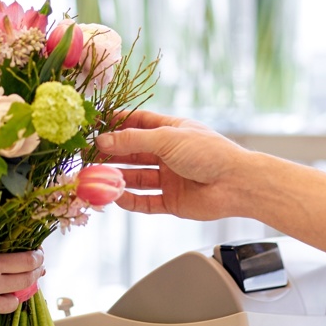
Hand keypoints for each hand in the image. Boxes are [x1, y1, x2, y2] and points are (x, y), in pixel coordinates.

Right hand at [96, 108, 249, 221]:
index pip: (138, 123)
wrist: (237, 184)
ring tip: (97, 178)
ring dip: (118, 177)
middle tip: (88, 155)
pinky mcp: (173, 201)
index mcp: (171, 131)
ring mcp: (170, 178)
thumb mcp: (167, 138)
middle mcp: (169, 153)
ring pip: (137, 178)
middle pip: (134, 152)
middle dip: (112, 153)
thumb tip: (103, 140)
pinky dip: (130, 200)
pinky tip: (115, 198)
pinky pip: (146, 201)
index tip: (94, 125)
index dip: (117, 124)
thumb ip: (133, 140)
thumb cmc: (209, 152)